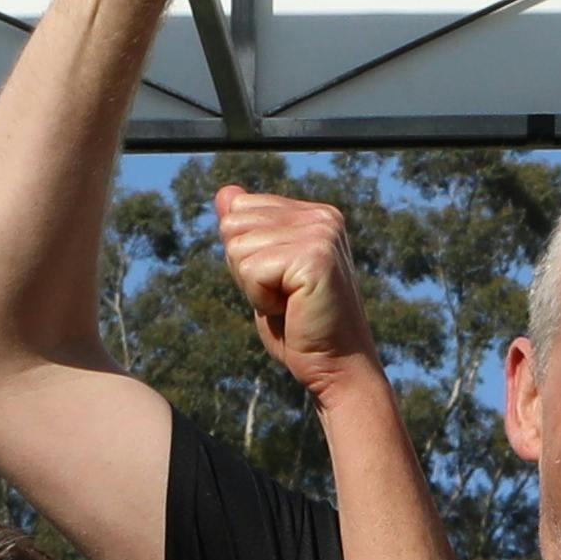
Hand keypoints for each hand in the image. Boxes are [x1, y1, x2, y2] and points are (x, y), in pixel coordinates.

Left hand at [211, 185, 374, 380]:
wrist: (336, 368)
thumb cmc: (301, 327)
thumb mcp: (265, 273)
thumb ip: (248, 231)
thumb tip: (224, 192)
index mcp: (314, 214)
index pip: (240, 209)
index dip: (246, 255)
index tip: (279, 282)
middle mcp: (321, 216)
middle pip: (233, 224)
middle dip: (245, 268)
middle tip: (283, 296)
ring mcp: (321, 233)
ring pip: (238, 247)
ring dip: (253, 287)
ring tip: (290, 303)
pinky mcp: (315, 256)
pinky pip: (251, 269)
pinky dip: (260, 298)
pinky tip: (291, 308)